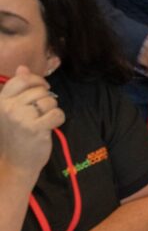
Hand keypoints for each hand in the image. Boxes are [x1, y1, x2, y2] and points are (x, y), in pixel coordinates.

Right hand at [0, 66, 63, 180]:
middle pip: (40, 90)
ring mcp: (21, 118)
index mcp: (1, 101)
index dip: (37, 80)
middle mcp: (9, 108)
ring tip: (43, 121)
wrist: (15, 163)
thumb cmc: (16, 135)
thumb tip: (22, 68)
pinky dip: (58, 119)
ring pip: (50, 101)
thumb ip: (17, 89)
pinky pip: (57, 113)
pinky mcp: (36, 128)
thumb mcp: (12, 110)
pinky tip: (50, 126)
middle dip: (46, 99)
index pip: (22, 79)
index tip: (44, 88)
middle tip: (41, 113)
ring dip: (52, 110)